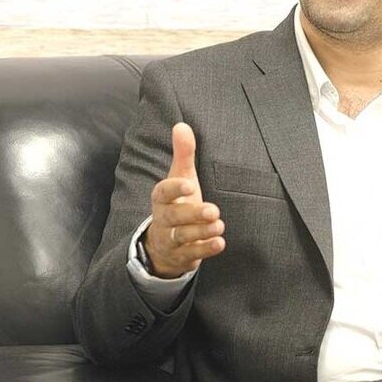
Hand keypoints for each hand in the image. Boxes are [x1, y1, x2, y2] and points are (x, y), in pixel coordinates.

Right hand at [144, 122, 224, 278]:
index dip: (175, 189)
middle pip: (173, 217)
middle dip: (193, 214)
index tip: (190, 184)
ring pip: (182, 238)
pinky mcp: (181, 256)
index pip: (162, 192)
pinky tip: (220, 243)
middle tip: (213, 210)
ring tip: (220, 226)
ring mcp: (171, 239)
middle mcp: (163, 219)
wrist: (164, 242)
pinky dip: (205, 250)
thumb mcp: (181, 178)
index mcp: (161, 198)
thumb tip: (182, 125)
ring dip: (201, 233)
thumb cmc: (178, 202)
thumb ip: (183, 154)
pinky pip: (191, 255)